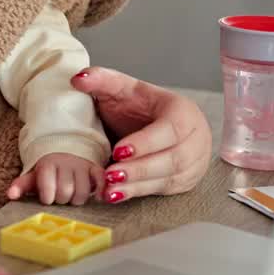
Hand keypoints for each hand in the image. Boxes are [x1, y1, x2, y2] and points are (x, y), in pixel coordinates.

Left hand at [7, 153, 103, 205]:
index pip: (48, 187)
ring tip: (71, 197)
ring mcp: (82, 165)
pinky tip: (97, 198)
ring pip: (83, 192)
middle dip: (61, 199)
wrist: (64, 150)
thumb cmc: (47, 170)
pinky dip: (100, 191)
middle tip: (59, 197)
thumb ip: (21, 185)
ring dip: (77, 199)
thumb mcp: (33, 175)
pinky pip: (101, 181)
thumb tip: (10, 195)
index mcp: (48, 163)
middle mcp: (66, 162)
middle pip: (65, 192)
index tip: (47, 198)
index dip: (47, 197)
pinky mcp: (96, 168)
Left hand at [70, 67, 212, 202]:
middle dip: (140, 169)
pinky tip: (116, 195)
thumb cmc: (140, 105)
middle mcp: (195, 138)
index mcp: (184, 111)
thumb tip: (78, 79)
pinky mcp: (185, 180)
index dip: (146, 142)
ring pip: (169, 178)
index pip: (170, 130)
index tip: (119, 151)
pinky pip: (163, 190)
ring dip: (137, 185)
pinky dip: (138, 193)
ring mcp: (193, 162)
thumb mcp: (122, 88)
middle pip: (173, 159)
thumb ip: (102, 80)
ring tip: (109, 189)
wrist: (156, 121)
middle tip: (110, 175)